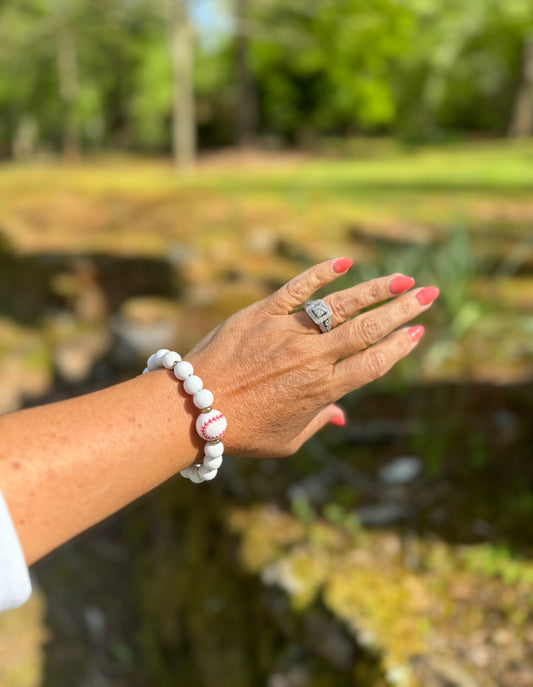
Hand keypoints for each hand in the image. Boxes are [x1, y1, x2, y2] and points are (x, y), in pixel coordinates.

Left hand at [186, 258, 438, 458]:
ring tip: (403, 279)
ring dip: (377, 290)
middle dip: (403, 311)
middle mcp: (312, 358)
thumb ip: (319, 422)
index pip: (374, 362)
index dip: (400, 346)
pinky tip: (344, 262)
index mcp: (322, 390)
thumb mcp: (287, 439)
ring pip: (342, 305)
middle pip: (368, 330)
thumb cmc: (241, 431)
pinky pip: (298, 288)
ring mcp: (288, 332)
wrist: (192, 409)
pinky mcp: (263, 313)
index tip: (418, 332)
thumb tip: (343, 415)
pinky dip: (321, 272)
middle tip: (429, 295)